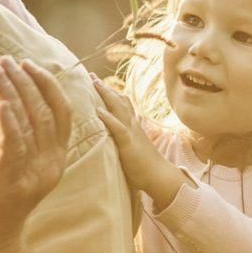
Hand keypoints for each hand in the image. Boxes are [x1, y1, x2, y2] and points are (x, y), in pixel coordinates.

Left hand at [0, 57, 71, 252]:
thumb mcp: (10, 163)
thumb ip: (15, 137)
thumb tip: (6, 101)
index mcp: (55, 159)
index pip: (62, 113)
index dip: (47, 85)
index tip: (27, 64)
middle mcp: (50, 165)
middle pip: (45, 112)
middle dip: (26, 81)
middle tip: (5, 61)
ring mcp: (32, 175)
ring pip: (30, 123)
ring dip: (12, 92)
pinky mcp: (11, 182)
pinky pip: (14, 146)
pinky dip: (9, 122)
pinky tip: (0, 103)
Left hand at [91, 79, 178, 204]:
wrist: (159, 176)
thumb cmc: (144, 166)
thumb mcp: (132, 147)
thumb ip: (123, 139)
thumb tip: (112, 135)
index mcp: (132, 126)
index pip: (122, 104)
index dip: (111, 92)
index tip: (98, 81)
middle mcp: (132, 125)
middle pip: (119, 101)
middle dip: (105, 87)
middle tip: (92, 75)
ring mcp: (131, 133)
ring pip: (118, 108)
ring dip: (106, 95)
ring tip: (94, 82)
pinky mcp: (128, 144)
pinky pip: (118, 128)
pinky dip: (108, 118)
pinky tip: (98, 111)